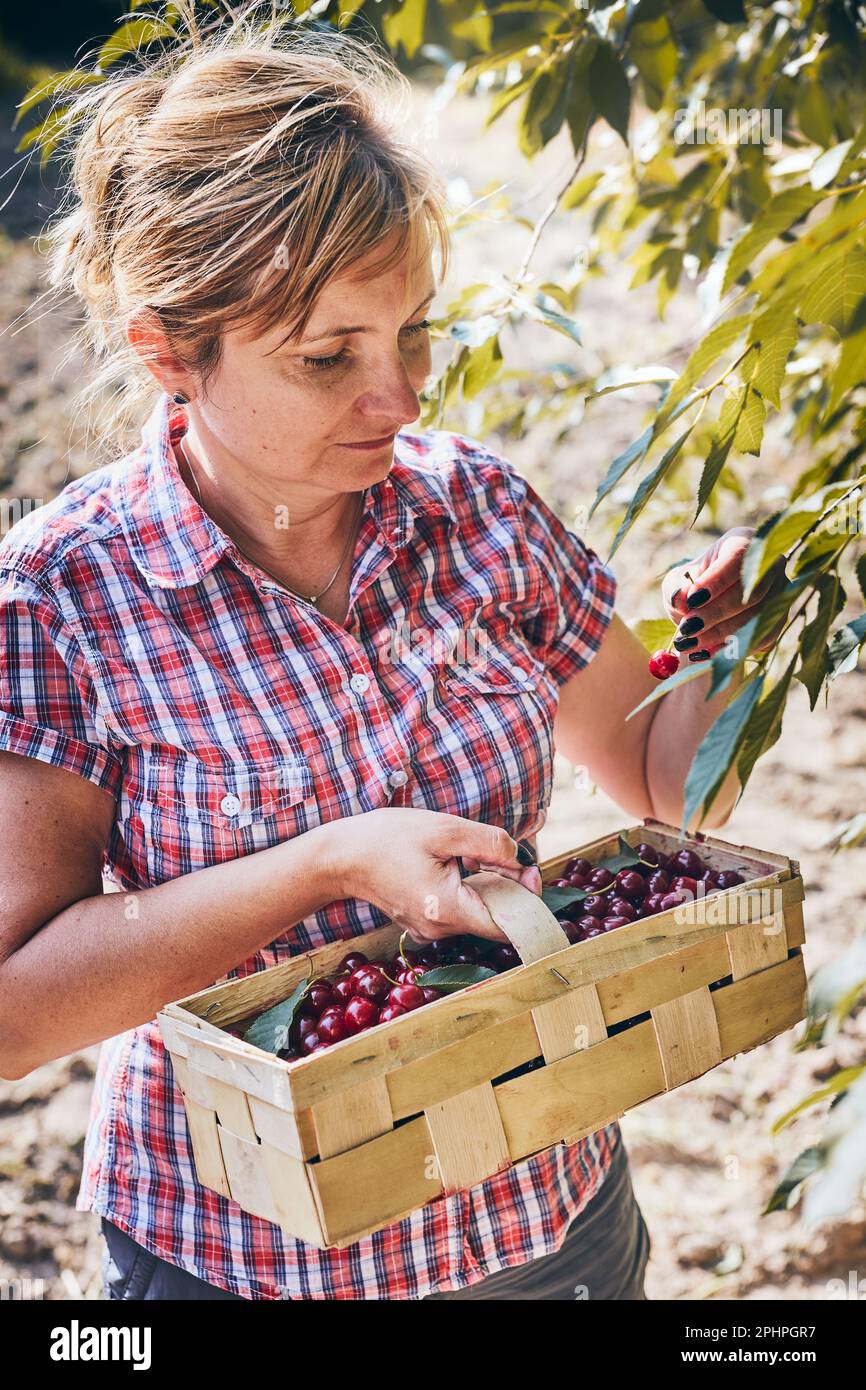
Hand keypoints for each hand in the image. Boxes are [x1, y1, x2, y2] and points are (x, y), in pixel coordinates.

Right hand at [321, 808, 542, 943]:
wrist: (340, 856)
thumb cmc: (387, 839)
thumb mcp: (443, 830)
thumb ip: (488, 843)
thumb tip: (520, 857)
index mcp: (447, 909)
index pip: (507, 926)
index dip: (528, 901)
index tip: (531, 871)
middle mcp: (440, 928)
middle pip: (494, 918)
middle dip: (511, 887)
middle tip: (511, 856)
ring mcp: (429, 929)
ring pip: (477, 914)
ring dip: (490, 888)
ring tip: (482, 856)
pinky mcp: (422, 921)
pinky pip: (458, 911)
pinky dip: (469, 891)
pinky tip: (462, 866)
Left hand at [662, 527, 787, 663]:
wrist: (709, 601)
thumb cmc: (694, 583)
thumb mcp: (678, 580)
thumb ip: (676, 588)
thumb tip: (680, 599)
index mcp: (745, 542)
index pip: (738, 558)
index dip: (716, 581)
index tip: (691, 600)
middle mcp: (771, 565)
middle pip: (751, 593)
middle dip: (716, 614)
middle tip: (687, 629)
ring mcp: (781, 592)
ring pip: (758, 618)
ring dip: (721, 636)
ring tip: (689, 644)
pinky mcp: (779, 619)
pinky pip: (762, 638)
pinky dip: (733, 649)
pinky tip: (706, 652)